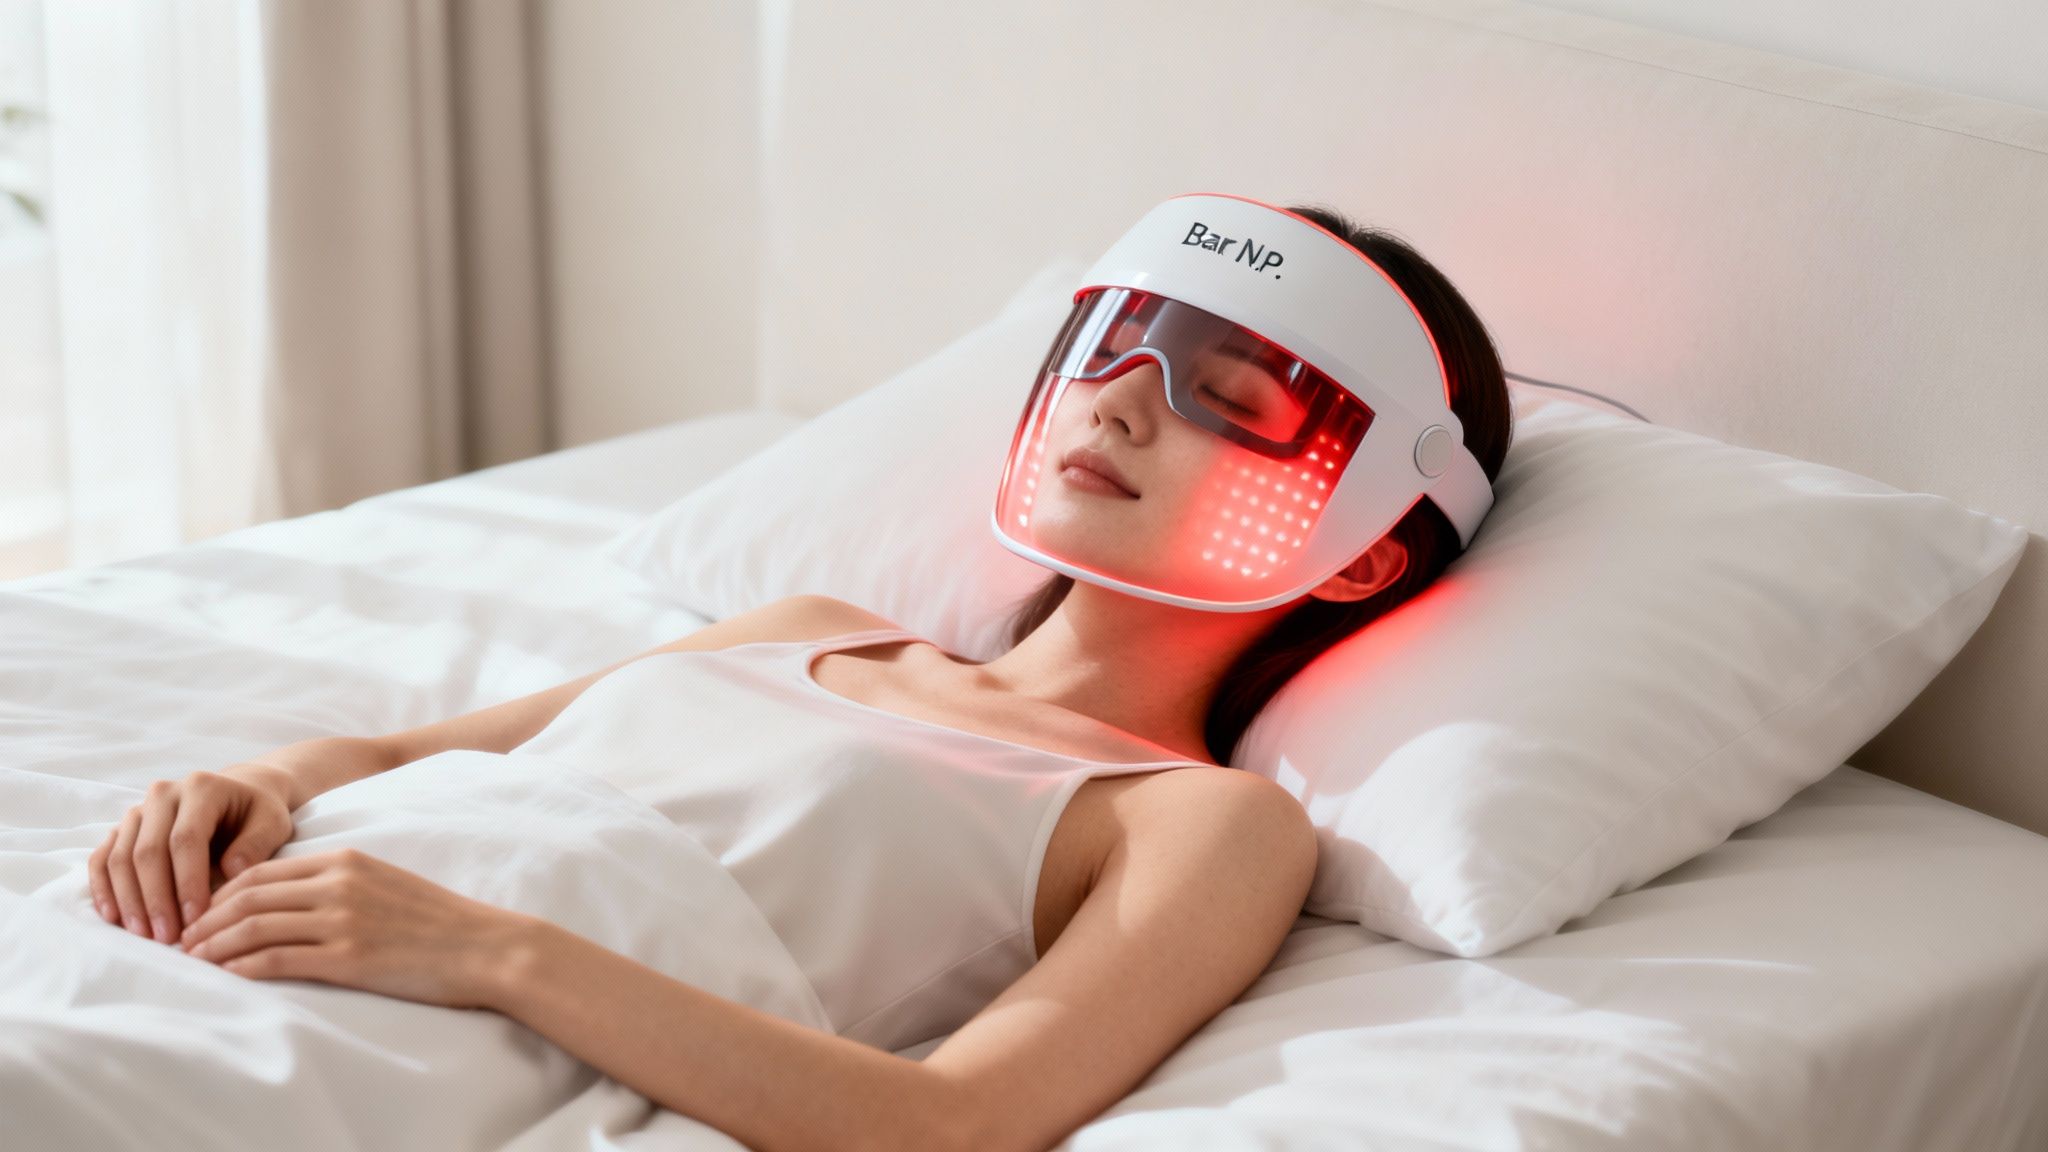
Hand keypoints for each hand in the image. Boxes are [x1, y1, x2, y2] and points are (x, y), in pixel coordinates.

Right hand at [88, 765, 297, 944]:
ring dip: (130, 900)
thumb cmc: (258, 814)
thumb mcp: (273, 823)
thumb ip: (257, 844)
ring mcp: (138, 811)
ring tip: (144, 936)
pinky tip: (114, 918)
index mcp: (201, 788)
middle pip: (148, 851)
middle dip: (156, 899)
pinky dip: (104, 889)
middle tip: (167, 937)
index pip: (186, 839)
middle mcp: (162, 794)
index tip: (197, 919)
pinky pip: (102, 859)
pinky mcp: (122, 829)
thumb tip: (232, 871)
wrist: (239, 794)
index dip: (188, 882)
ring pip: (120, 858)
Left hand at [178, 847, 531, 1010]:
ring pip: (254, 927)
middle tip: (182, 940)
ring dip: (214, 945)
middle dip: (206, 919)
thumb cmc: (438, 921)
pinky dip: (242, 967)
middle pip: (247, 897)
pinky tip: (227, 975)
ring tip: (194, 960)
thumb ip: (341, 883)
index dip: (221, 893)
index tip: (202, 914)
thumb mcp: (386, 883)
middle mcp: (338, 884)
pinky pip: (277, 960)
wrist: (484, 946)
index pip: (261, 871)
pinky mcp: (348, 957)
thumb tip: (292, 901)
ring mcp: (342, 920)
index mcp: (345, 861)